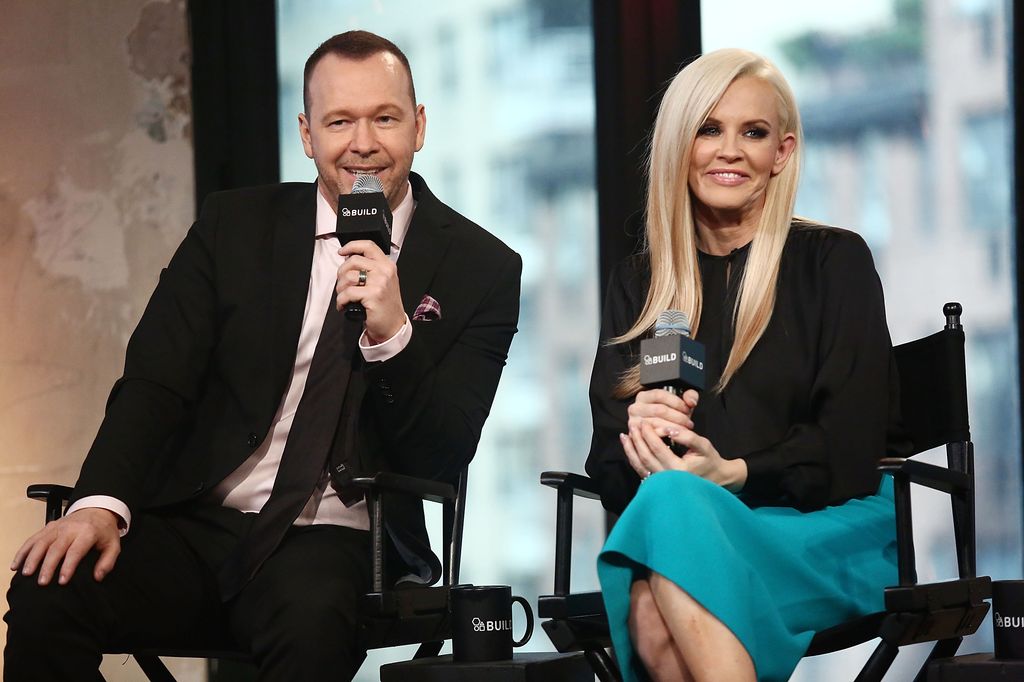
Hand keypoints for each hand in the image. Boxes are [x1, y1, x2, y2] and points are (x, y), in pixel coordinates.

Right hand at [10, 508, 120, 584]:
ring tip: (27, 573)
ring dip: (32, 558)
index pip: (75, 551)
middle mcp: (70, 529)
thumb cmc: (104, 531)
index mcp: (88, 533)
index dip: (68, 567)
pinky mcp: (48, 527)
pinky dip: (23, 551)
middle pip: (56, 548)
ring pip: (41, 542)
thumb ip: (107, 562)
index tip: (62, 581)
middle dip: (48, 566)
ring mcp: (57, 527)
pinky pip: (33, 539)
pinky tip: (16, 564)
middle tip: (42, 582)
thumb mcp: (113, 545)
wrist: (97, 510)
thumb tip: (98, 577)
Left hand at [336, 240, 405, 341]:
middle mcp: (384, 271)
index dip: (351, 246)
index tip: (342, 252)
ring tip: (345, 296)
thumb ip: (371, 269)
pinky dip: (341, 300)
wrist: (393, 325)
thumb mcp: (383, 281)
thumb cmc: (385, 305)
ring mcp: (379, 282)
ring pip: (348, 276)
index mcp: (387, 265)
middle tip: (343, 284)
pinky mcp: (373, 295)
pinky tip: (344, 305)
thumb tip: (349, 260)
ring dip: (340, 288)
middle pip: (353, 260)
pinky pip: (347, 293)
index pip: (368, 246)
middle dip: (342, 273)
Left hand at [620, 421, 746, 491]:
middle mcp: (667, 479)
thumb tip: (669, 430)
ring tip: (626, 433)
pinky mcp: (656, 484)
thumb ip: (687, 436)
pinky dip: (632, 457)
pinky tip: (628, 446)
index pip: (657, 448)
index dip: (649, 433)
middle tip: (633, 423)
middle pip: (645, 456)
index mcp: (679, 470)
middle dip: (638, 438)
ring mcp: (660, 484)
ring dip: (631, 448)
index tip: (645, 421)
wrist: (714, 478)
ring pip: (639, 464)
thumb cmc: (709, 460)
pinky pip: (640, 470)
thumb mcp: (703, 445)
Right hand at [626, 388, 698, 433]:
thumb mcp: (679, 404)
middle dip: (677, 417)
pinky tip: (674, 435)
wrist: (660, 433)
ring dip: (674, 427)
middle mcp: (635, 408)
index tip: (687, 409)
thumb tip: (691, 401)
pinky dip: (665, 435)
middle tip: (688, 423)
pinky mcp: (636, 435)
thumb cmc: (670, 417)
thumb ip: (689, 396)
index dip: (676, 402)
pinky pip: (653, 434)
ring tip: (684, 430)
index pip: (660, 395)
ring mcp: (634, 422)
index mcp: (644, 396)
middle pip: (659, 410)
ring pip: (657, 423)